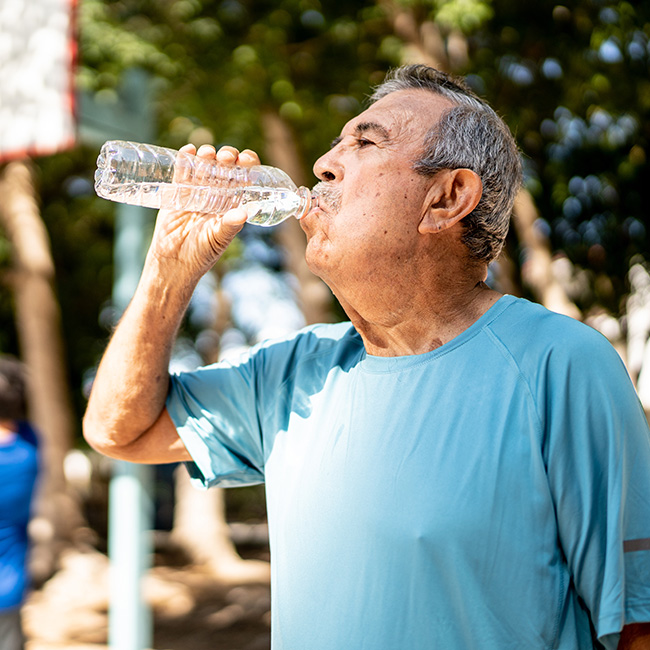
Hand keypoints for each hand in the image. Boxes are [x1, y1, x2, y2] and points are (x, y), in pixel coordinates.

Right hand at [148, 144, 260, 279]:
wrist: (173, 263)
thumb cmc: (201, 254)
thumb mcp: (219, 239)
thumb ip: (230, 225)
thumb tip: (245, 212)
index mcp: (232, 204)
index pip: (244, 180)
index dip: (247, 167)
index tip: (247, 159)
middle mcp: (216, 196)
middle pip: (225, 170)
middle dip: (227, 159)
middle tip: (226, 157)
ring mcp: (197, 192)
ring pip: (204, 167)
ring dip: (207, 157)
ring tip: (208, 153)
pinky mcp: (177, 193)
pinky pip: (182, 172)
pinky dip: (185, 159)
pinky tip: (189, 150)